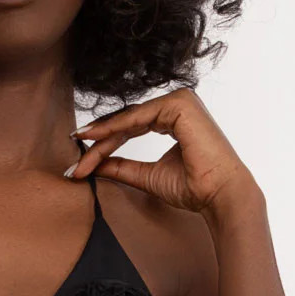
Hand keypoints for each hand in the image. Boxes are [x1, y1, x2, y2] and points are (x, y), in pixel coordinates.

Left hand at [68, 87, 253, 215]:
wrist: (219, 195)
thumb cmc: (194, 187)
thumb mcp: (147, 176)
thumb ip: (122, 167)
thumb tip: (92, 166)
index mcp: (173, 117)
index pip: (130, 127)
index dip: (104, 143)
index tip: (80, 161)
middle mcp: (177, 104)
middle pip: (127, 122)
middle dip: (98, 142)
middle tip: (75, 162)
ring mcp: (180, 101)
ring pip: (129, 119)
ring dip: (103, 137)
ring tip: (81, 151)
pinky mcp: (180, 104)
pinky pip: (138, 116)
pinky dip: (115, 128)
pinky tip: (95, 139)